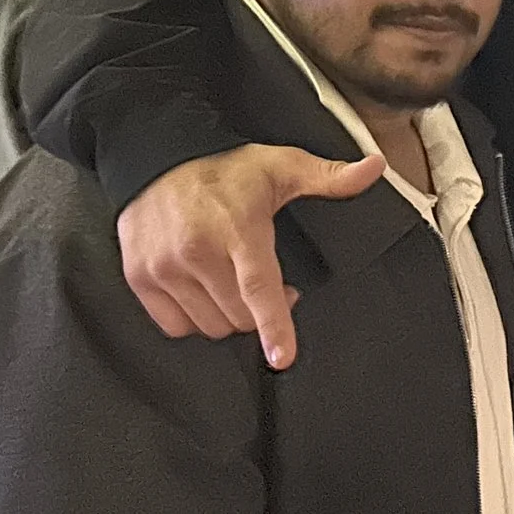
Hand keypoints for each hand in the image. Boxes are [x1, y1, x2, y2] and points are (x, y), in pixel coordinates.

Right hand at [118, 146, 387, 368]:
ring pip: (209, 325)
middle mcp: (196, 252)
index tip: (282, 358)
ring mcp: (162, 267)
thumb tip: (375, 168)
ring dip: (229, 316)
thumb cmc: (225, 168)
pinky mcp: (139, 277)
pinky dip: (194, 318)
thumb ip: (329, 177)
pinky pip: (175, 325)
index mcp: (237, 230)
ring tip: (235, 285)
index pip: (258, 289)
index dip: (274, 327)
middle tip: (268, 285)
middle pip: (238, 316)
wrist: (157, 156)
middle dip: (260, 313)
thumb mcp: (282, 166)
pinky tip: (205, 292)